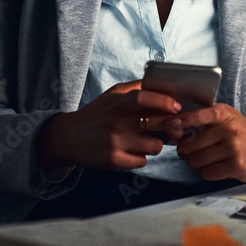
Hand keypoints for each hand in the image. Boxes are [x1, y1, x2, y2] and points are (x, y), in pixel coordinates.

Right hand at [38, 80, 181, 171]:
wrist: (69, 137)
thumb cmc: (97, 114)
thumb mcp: (112, 95)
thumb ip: (136, 88)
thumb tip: (162, 84)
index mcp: (118, 103)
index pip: (143, 98)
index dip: (164, 101)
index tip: (176, 106)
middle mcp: (117, 122)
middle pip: (156, 123)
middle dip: (171, 126)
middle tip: (173, 127)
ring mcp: (116, 142)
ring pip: (155, 146)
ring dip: (156, 144)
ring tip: (146, 141)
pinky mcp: (113, 160)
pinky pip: (142, 161)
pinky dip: (141, 157)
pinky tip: (132, 151)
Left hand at [168, 103, 245, 183]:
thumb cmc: (241, 136)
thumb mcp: (225, 120)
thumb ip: (202, 121)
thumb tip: (172, 131)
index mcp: (223, 113)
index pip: (196, 115)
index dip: (180, 122)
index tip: (170, 126)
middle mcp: (228, 128)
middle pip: (190, 144)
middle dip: (186, 151)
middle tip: (193, 152)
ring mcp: (233, 147)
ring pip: (196, 160)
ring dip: (197, 163)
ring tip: (208, 159)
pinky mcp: (236, 165)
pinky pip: (207, 172)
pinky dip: (208, 172)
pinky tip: (218, 167)